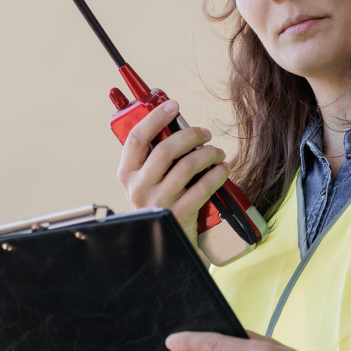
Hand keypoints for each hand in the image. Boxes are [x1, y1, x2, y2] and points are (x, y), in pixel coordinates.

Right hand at [117, 100, 227, 246]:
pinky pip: (202, 187)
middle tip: (205, 133)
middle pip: (165, 150)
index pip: (136, 138)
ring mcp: (158, 202)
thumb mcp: (146, 182)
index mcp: (127, 174)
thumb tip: (176, 125)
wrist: (165, 245)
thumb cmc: (160, 204)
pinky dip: (217, 174)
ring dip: (208, 154)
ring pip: (187, 166)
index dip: (155, 118)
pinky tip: (223, 169)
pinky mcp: (178, 214)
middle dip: (190, 135)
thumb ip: (153, 158)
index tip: (173, 105)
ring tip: (217, 152)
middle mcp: (138, 188)